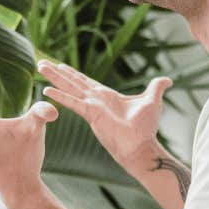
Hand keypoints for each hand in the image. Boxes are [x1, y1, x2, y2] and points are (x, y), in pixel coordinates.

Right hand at [37, 60, 171, 172]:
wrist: (142, 145)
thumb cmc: (146, 128)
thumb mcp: (152, 100)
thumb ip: (156, 88)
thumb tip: (167, 80)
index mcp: (106, 96)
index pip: (85, 82)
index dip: (73, 73)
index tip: (60, 65)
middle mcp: (95, 101)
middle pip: (72, 82)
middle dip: (57, 73)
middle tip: (41, 63)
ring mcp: (91, 107)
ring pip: (69, 88)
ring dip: (55, 78)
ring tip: (40, 67)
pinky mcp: (91, 114)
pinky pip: (73, 103)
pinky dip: (60, 96)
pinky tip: (46, 90)